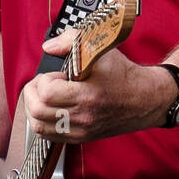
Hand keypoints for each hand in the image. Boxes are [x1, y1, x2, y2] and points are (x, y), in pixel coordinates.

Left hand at [22, 29, 178, 142]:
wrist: (145, 99)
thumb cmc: (123, 74)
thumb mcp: (101, 48)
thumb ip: (71, 40)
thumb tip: (48, 47)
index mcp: (87, 95)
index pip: (47, 93)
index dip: (44, 80)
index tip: (55, 74)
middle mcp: (82, 117)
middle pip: (37, 111)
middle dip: (33, 93)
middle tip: (43, 83)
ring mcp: (81, 131)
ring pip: (39, 127)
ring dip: (34, 108)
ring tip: (43, 96)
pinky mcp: (81, 138)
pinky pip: (48, 136)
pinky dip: (42, 122)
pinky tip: (49, 109)